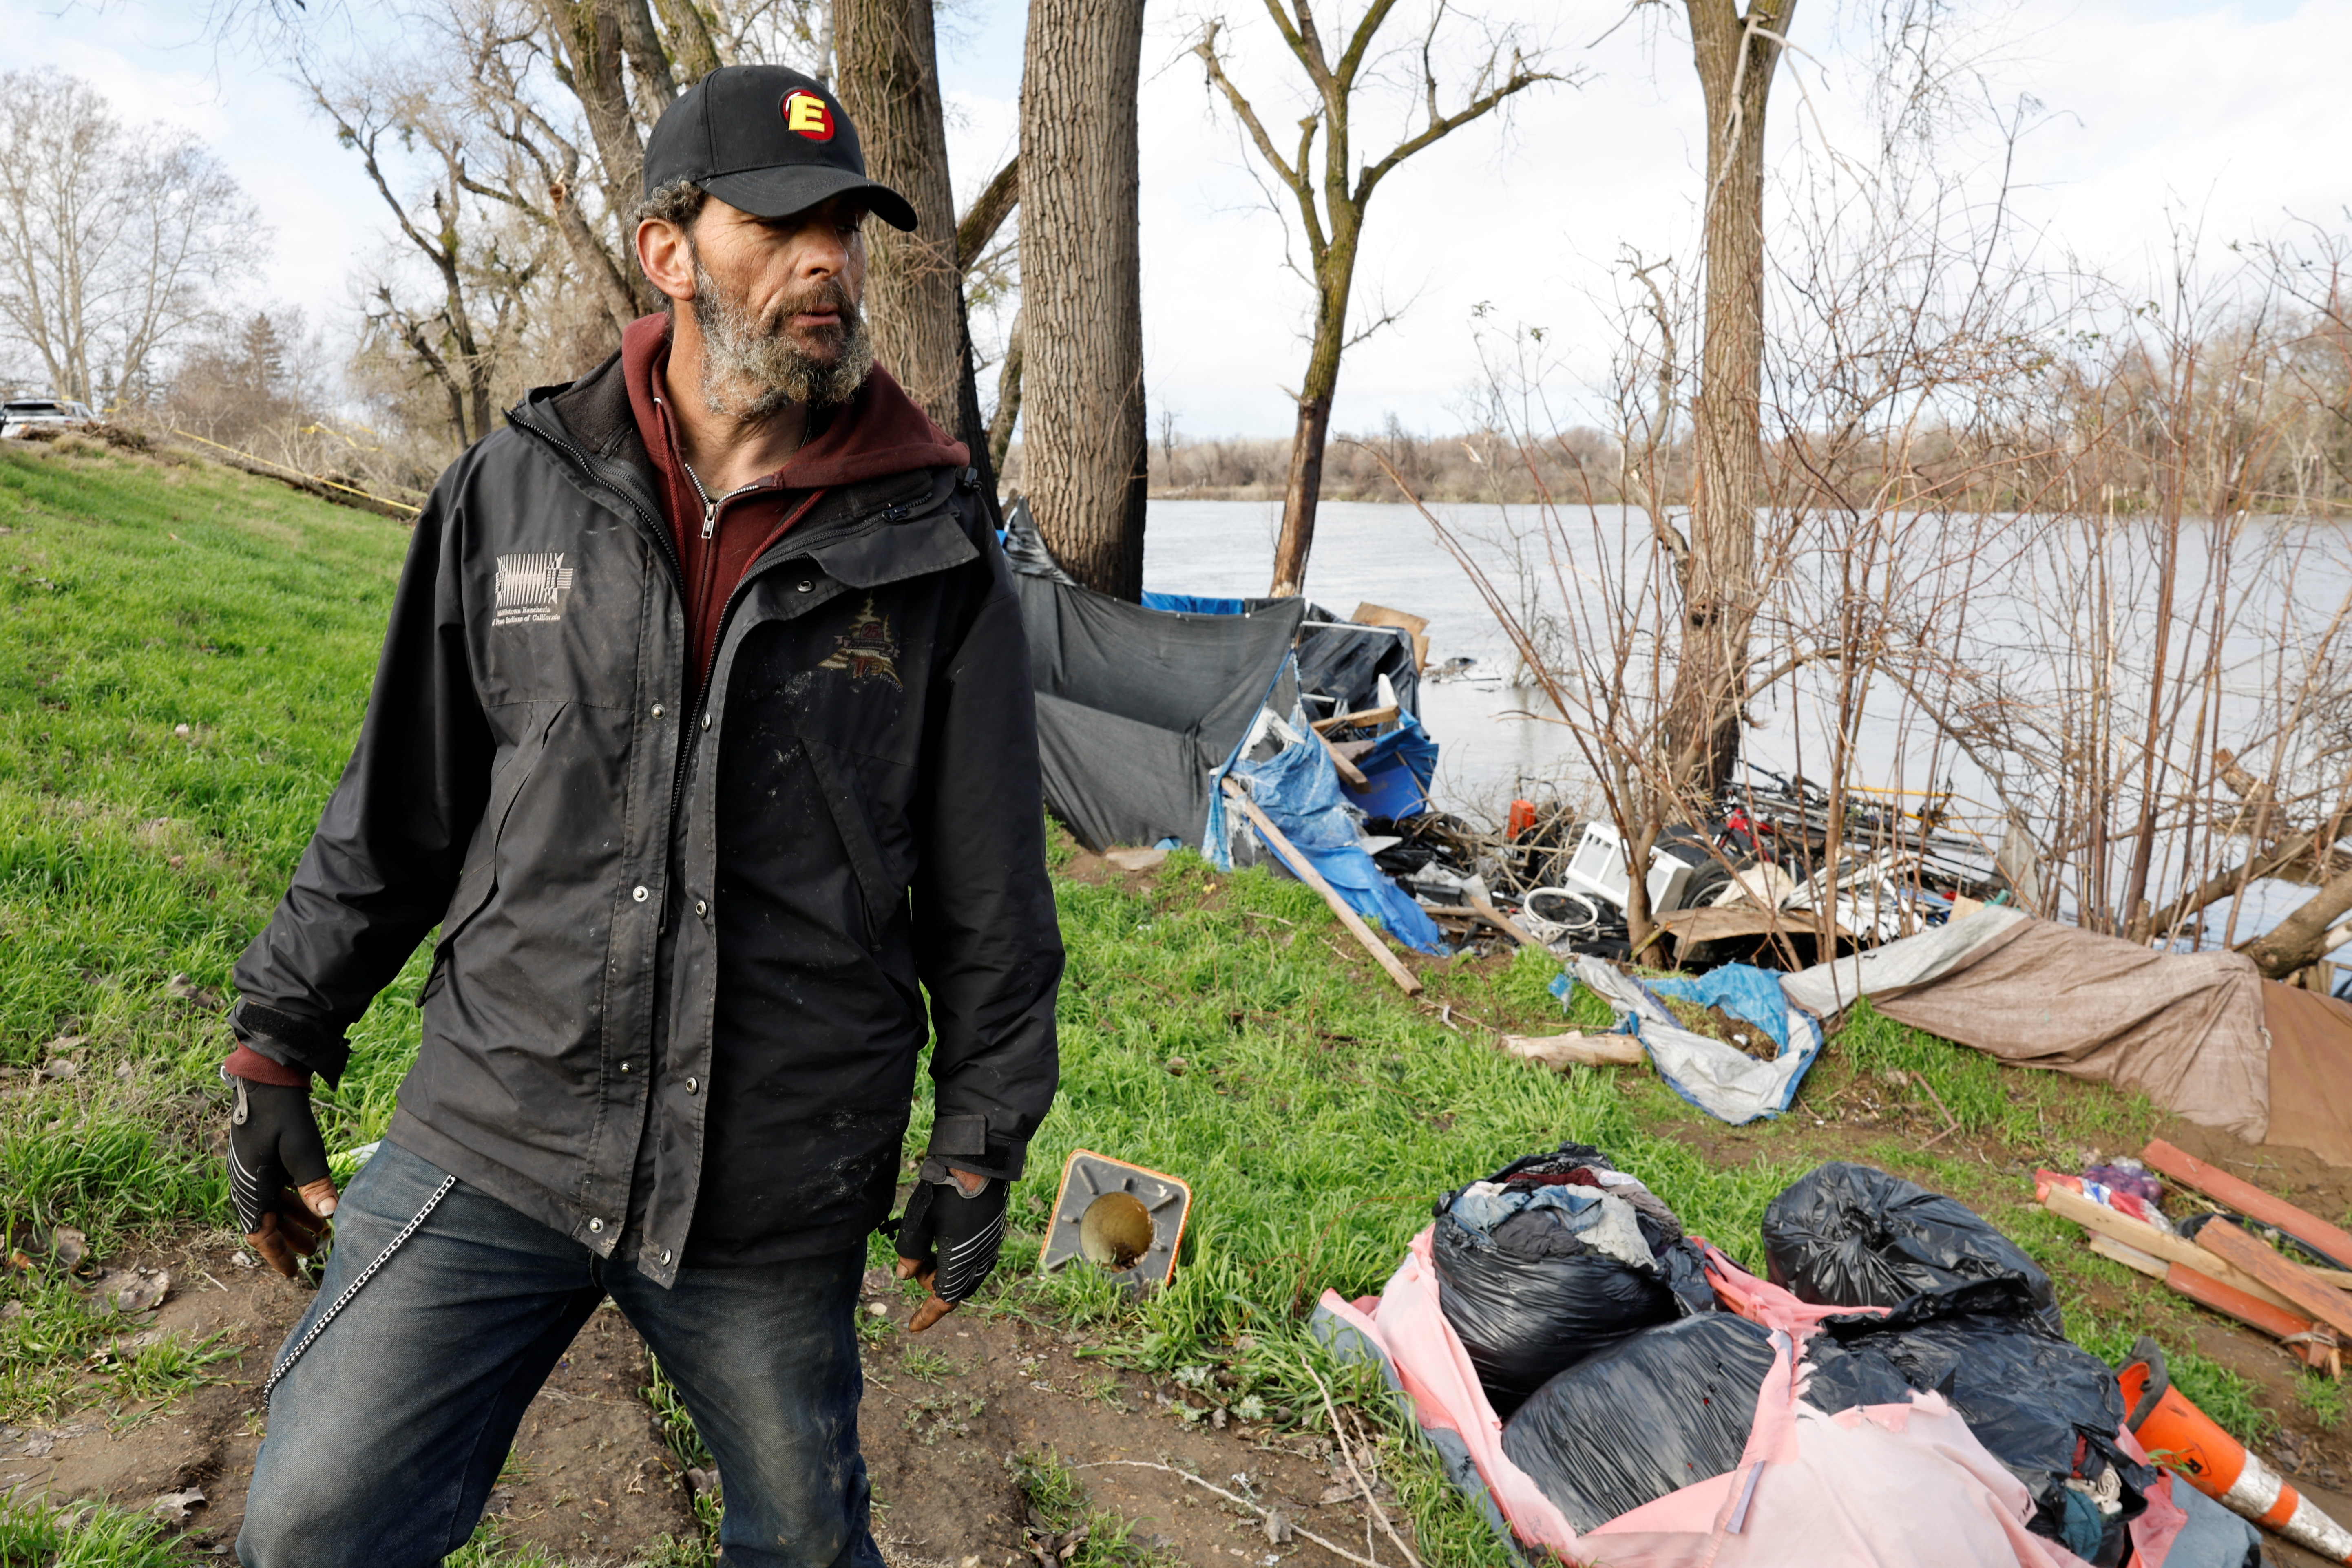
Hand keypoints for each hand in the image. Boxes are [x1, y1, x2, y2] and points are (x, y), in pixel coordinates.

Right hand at [227, 1076, 339, 1277]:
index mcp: (251, 1188)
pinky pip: (277, 1190)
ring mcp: (254, 1172)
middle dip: (291, 1240)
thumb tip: (331, 1214)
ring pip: (274, 1207)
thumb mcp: (302, 1151)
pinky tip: (316, 1203)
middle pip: (268, 1223)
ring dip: (296, 1220)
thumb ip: (315, 1183)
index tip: (293, 1274)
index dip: (277, 1255)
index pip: (260, 1233)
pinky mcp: (263, 1160)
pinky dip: (295, 1200)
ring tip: (321, 1233)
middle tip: (315, 1254)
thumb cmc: (282, 1114)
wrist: (266, 1080)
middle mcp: (247, 1184)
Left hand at [894, 1163, 1005, 1332]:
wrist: (978, 1160)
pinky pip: (975, 1258)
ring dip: (945, 1271)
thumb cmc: (946, 1189)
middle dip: (934, 1285)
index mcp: (962, 1259)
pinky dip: (956, 1259)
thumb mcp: (919, 1222)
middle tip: (915, 1266)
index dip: (928, 1314)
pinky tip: (943, 1239)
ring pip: (966, 1274)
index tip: (912, 1326)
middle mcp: (981, 1257)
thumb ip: (910, 1252)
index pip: (945, 1298)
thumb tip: (904, 1275)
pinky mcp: (992, 1232)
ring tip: (927, 1250)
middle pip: (956, 1288)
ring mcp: (990, 1245)